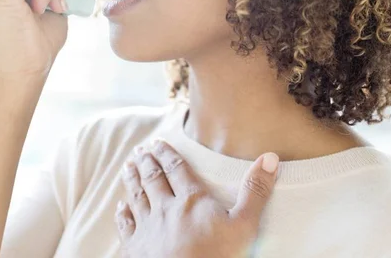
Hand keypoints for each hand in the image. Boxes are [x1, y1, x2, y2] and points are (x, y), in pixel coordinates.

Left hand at [115, 140, 278, 257]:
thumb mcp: (245, 226)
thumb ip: (255, 192)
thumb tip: (269, 158)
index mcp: (191, 200)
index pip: (176, 169)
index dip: (166, 154)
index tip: (157, 143)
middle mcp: (165, 209)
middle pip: (153, 179)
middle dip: (146, 162)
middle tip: (139, 150)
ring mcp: (148, 228)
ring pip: (137, 197)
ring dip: (131, 179)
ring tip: (128, 166)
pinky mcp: (137, 248)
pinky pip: (126, 226)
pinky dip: (123, 214)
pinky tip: (121, 206)